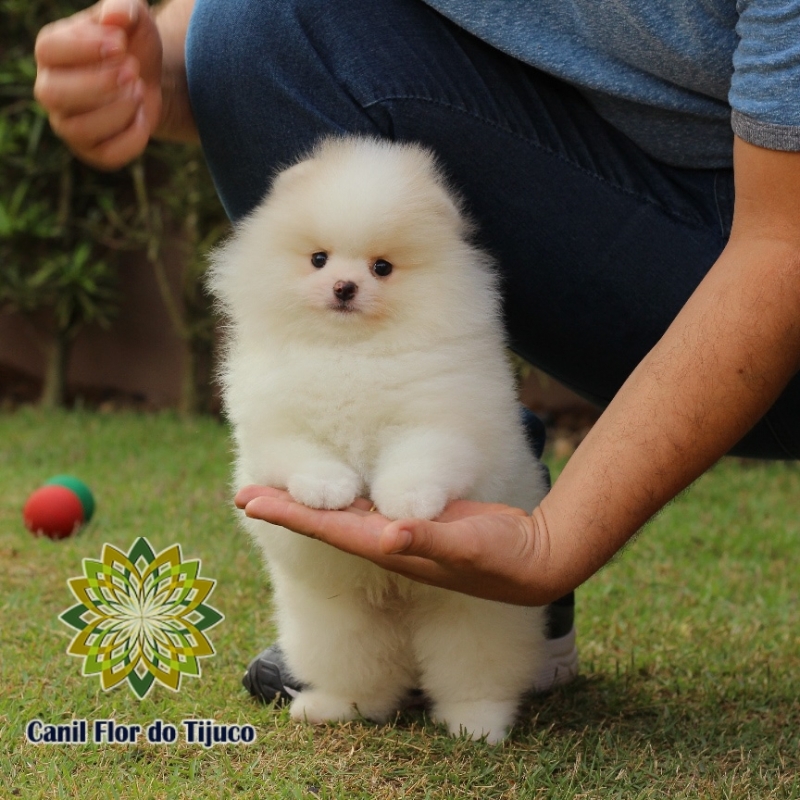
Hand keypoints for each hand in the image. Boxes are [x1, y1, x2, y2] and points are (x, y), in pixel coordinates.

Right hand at [34, 0, 161, 168]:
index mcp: (51, 51)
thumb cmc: (132, 46)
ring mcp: (69, 125)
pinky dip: (132, 138)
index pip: (48, 50)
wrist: (149, 81)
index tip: (120, 43)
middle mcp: (50, 89)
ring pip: (79, 129)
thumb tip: (113, 17)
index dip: (85, 48)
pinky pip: (107, 155)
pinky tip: (144, 117)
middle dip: (99, 83)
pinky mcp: (93, 151)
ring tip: (138, 90)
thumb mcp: (133, 18)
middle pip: (51, 93)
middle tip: (132, 70)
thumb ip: (123, 8)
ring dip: (118, 110)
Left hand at [235, 485, 560, 605]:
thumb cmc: (503, 558)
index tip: (251, 501)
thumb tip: (390, 535)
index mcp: (390, 550)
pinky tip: (337, 490)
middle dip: (287, 509)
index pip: (329, 529)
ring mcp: (400, 535)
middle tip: (245, 496)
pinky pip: (372, 510)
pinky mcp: (418, 521)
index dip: (290, 514)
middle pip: (326, 522)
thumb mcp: (468, 549)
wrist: (532, 562)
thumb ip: (430, 543)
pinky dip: (346, 499)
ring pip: (344, 517)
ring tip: (276, 490)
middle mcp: (387, 544)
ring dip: (310, 505)